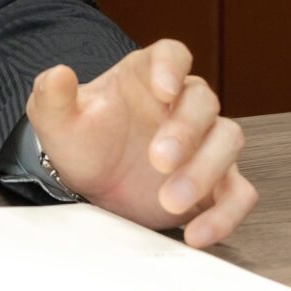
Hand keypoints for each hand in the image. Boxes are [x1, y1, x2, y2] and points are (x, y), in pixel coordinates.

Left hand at [28, 39, 256, 248]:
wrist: (89, 185)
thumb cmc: (80, 140)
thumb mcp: (55, 119)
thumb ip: (51, 95)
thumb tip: (57, 74)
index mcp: (146, 77)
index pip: (172, 55)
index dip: (172, 68)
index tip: (163, 90)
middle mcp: (182, 105)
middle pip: (204, 101)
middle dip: (185, 131)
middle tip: (158, 161)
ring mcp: (204, 144)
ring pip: (228, 141)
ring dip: (205, 171)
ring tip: (169, 201)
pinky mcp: (217, 183)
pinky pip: (238, 194)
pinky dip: (226, 215)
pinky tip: (196, 235)